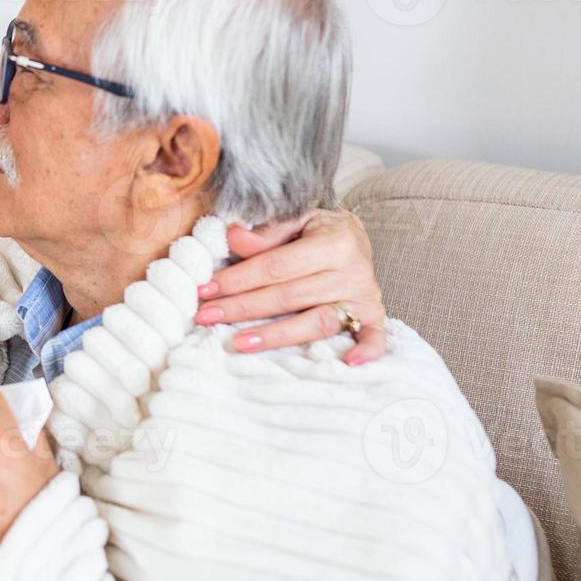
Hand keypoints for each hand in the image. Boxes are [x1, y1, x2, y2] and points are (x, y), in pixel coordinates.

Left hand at [194, 208, 386, 364]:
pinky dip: (368, 351)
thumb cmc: (316, 226)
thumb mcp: (294, 216)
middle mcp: (351, 272)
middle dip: (242, 308)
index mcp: (332, 242)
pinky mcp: (373, 315)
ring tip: (239, 343)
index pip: (275, 267)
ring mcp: (363, 297)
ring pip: (316, 323)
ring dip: (276, 336)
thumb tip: (233, 237)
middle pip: (288, 297)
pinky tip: (350, 364)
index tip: (205, 290)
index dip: (237, 279)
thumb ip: (267, 230)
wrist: (353, 233)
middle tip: (206, 316)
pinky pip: (374, 337)